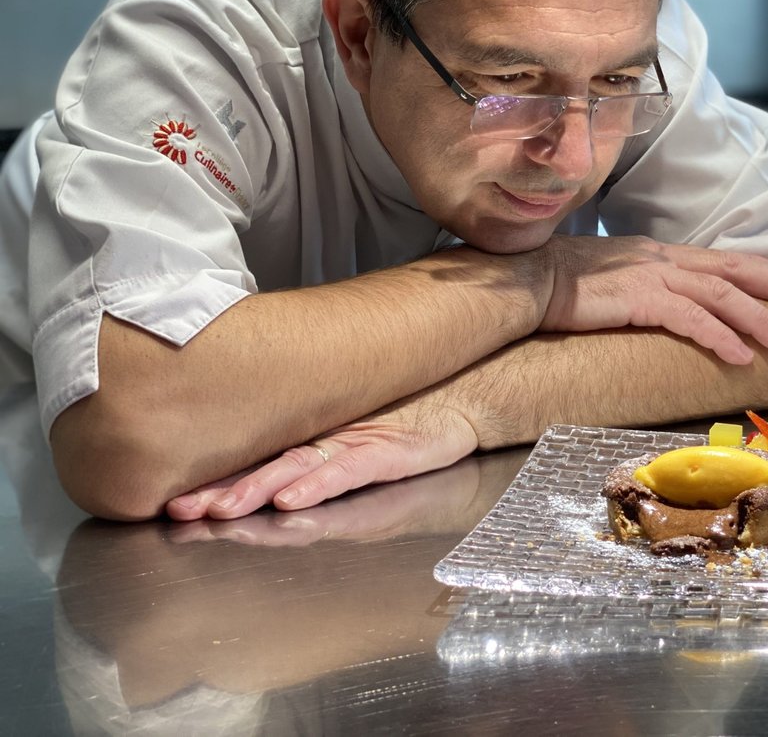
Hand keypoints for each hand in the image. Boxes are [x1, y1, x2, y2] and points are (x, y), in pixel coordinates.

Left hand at [166, 397, 479, 520]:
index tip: (172, 497)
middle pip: (264, 466)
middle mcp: (325, 440)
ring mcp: (353, 444)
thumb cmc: (408, 417)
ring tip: (221, 507)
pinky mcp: (386, 451)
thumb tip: (265, 470)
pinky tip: (291, 497)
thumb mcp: (355, 438)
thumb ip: (312, 448)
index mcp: (312, 439)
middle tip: (180, 508)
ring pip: (295, 468)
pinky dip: (316, 484)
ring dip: (255, 489)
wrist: (459, 397)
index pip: (255, 461)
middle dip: (220, 489)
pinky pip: (345, 471)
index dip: (214, 479)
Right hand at [540, 235, 767, 364]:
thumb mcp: (610, 278)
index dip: (759, 269)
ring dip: (757, 319)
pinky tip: (739, 356)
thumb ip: (639, 286)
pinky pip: (690, 318)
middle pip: (732, 269)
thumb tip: (657, 304)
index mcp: (657, 253)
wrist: (525, 279)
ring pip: (720, 295)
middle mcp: (661, 258)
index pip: (719, 259)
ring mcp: (651, 275)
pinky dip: (719, 337)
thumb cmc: (558, 284)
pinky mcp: (638, 298)